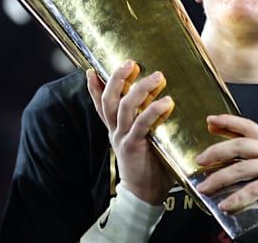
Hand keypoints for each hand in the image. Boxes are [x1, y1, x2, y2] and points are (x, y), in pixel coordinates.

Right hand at [86, 60, 175, 204]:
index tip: (91, 69)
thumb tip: (165, 99)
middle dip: (116, 79)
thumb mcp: (146, 138)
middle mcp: (115, 131)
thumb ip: (148, 121)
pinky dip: (152, 111)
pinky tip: (166, 102)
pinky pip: (141, 125)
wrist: (145, 195)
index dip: (94, 87)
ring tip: (157, 76)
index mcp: (115, 128)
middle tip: (130, 63)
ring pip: (123, 108)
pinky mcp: (133, 147)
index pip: (101, 104)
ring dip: (139, 89)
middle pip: (109, 100)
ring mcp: (122, 138)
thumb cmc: (151, 164)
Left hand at [194, 114, 257, 222]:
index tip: (209, 120)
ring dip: (218, 179)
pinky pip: (252, 189)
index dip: (227, 121)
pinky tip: (225, 205)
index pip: (247, 125)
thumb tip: (237, 155)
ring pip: (240, 168)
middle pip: (238, 144)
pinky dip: (236, 198)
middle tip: (200, 160)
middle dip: (215, 151)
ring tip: (204, 187)